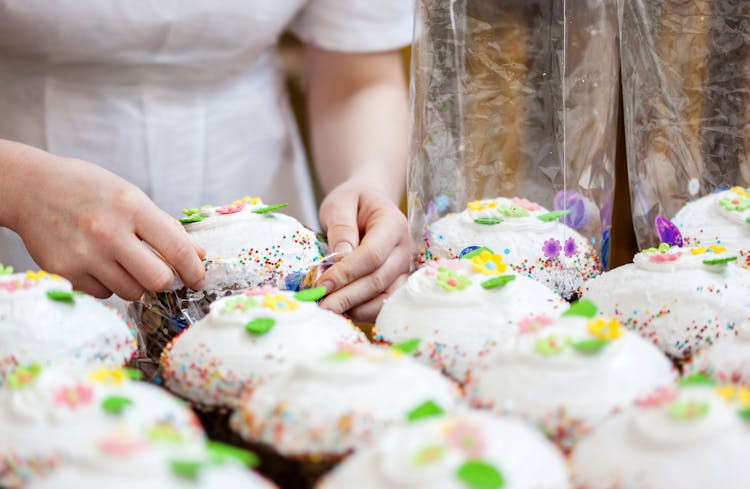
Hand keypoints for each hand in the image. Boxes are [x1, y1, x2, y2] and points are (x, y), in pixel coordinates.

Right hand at [13, 155, 204, 299]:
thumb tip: (198, 255)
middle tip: (163, 275)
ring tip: (123, 261)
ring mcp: (85, 255)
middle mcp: (108, 232)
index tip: (199, 279)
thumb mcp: (132, 196)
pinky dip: (108, 284)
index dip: (194, 270)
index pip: (176, 248)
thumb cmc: (90, 191)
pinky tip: (98, 263)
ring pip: (132, 292)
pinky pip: (104, 294)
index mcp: (132, 207)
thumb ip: (166, 227)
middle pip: (158, 280)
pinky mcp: (65, 272)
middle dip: (166, 281)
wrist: (32, 189)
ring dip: (136, 283)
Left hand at [316, 181, 410, 321]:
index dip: (347, 273)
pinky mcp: (398, 281)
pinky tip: (344, 310)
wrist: (370, 203)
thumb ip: (340, 227)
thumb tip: (341, 257)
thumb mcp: (339, 204)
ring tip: (330, 310)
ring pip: (386, 297)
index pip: (373, 255)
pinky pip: (385, 303)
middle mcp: (404, 248)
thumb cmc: (353, 202)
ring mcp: (404, 267)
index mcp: (393, 224)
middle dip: (348, 296)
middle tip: (321, 306)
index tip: (321, 285)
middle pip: (379, 280)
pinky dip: (365, 311)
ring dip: (357, 308)